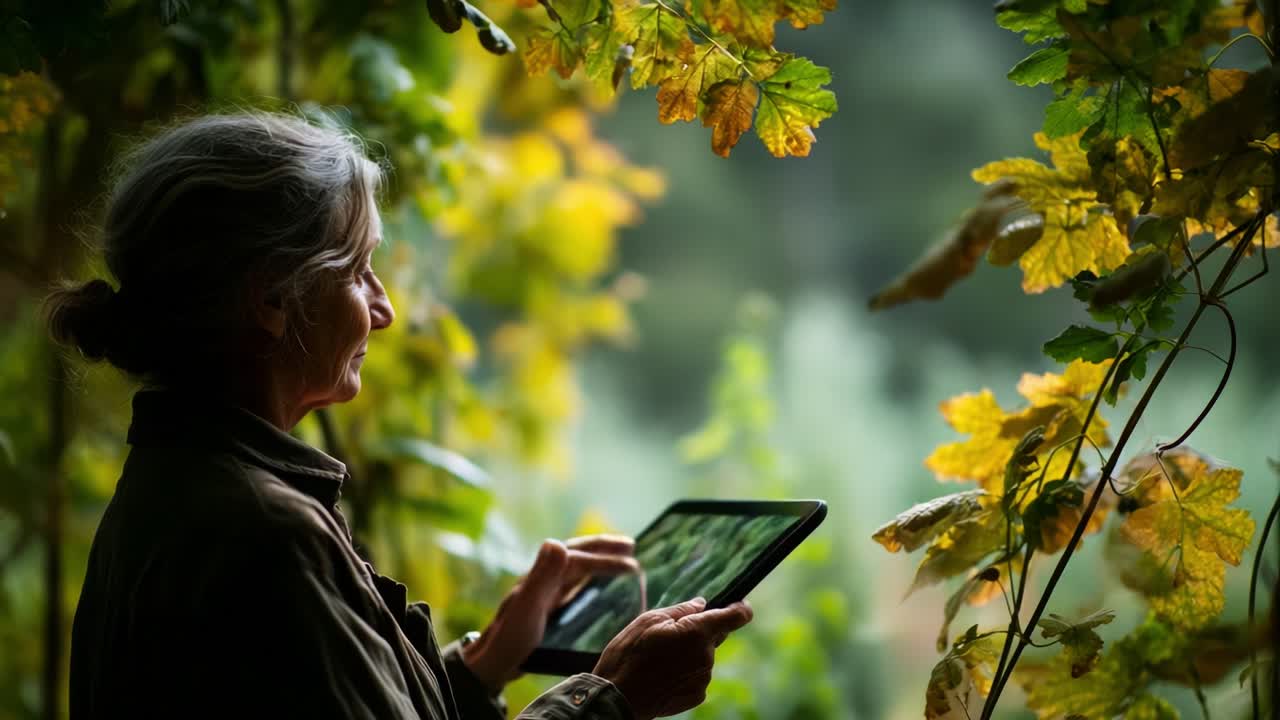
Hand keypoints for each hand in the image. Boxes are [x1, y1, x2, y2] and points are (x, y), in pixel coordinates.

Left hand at [461, 536, 641, 691]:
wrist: (489, 664)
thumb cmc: (509, 639)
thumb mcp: (526, 609)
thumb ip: (540, 578)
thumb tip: (557, 543)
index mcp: (541, 576)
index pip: (578, 558)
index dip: (605, 559)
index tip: (633, 563)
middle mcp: (542, 579)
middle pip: (577, 554)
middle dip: (604, 548)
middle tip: (631, 547)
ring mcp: (543, 593)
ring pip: (576, 568)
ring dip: (598, 560)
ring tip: (622, 560)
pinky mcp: (545, 608)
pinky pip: (573, 585)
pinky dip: (590, 578)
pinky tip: (598, 588)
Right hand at [593, 597, 752, 719]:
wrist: (617, 696)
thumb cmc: (629, 654)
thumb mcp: (649, 620)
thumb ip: (681, 610)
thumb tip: (702, 604)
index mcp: (697, 632)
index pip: (737, 616)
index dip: (740, 608)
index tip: (737, 604)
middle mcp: (706, 656)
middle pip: (714, 636)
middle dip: (699, 631)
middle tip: (670, 634)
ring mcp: (703, 678)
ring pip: (704, 656)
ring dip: (690, 653)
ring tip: (660, 657)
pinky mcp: (697, 695)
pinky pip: (697, 675)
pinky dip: (685, 671)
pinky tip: (663, 673)